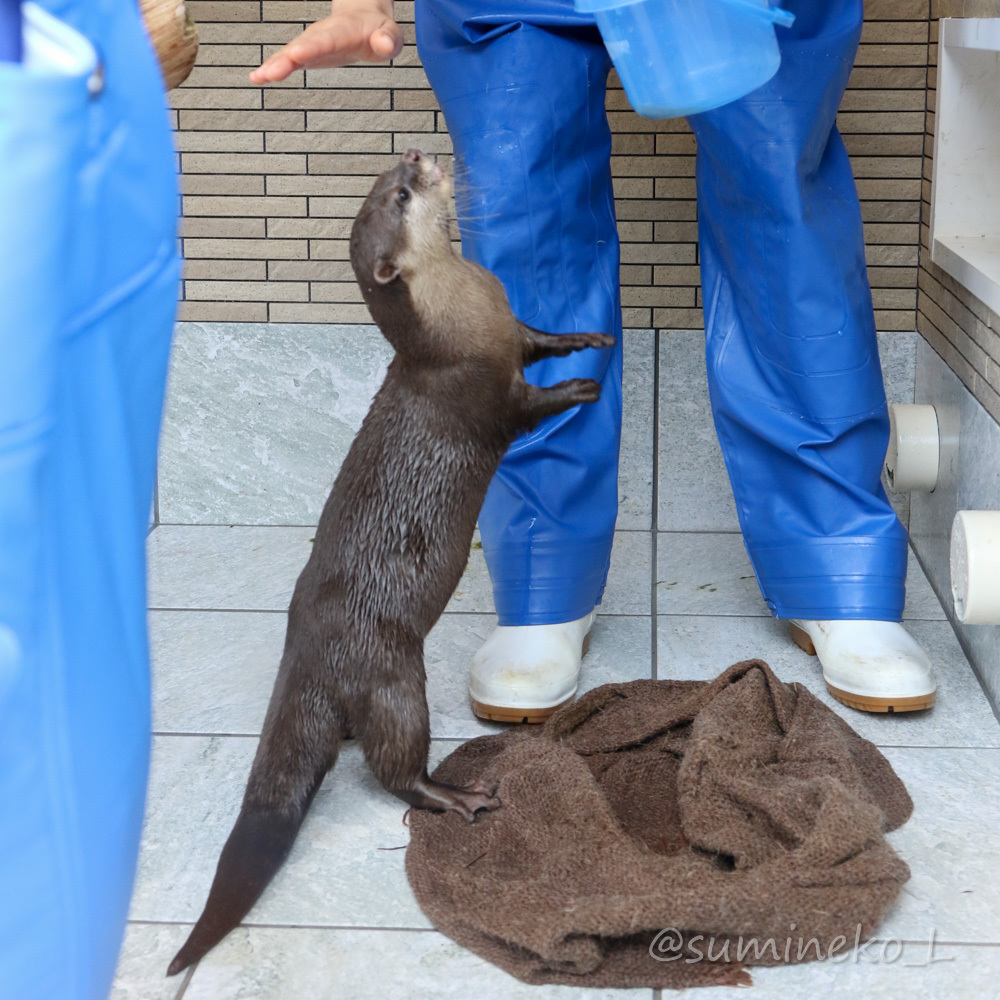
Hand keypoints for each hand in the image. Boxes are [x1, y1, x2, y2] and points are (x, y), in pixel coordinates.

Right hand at [249, 0, 401, 83]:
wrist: (365, 20)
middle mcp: (322, 34)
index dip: (312, 48)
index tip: (297, 56)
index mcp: (343, 30)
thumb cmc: (378, 30)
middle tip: (270, 73)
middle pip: (302, 46)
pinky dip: (273, 69)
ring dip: (275, 65)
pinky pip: (288, 61)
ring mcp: (311, 44)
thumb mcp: (391, 34)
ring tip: (258, 77)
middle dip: (286, 59)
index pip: (326, 39)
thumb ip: (388, 40)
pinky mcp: (306, 54)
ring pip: (290, 53)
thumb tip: (384, 45)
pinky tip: (257, 78)